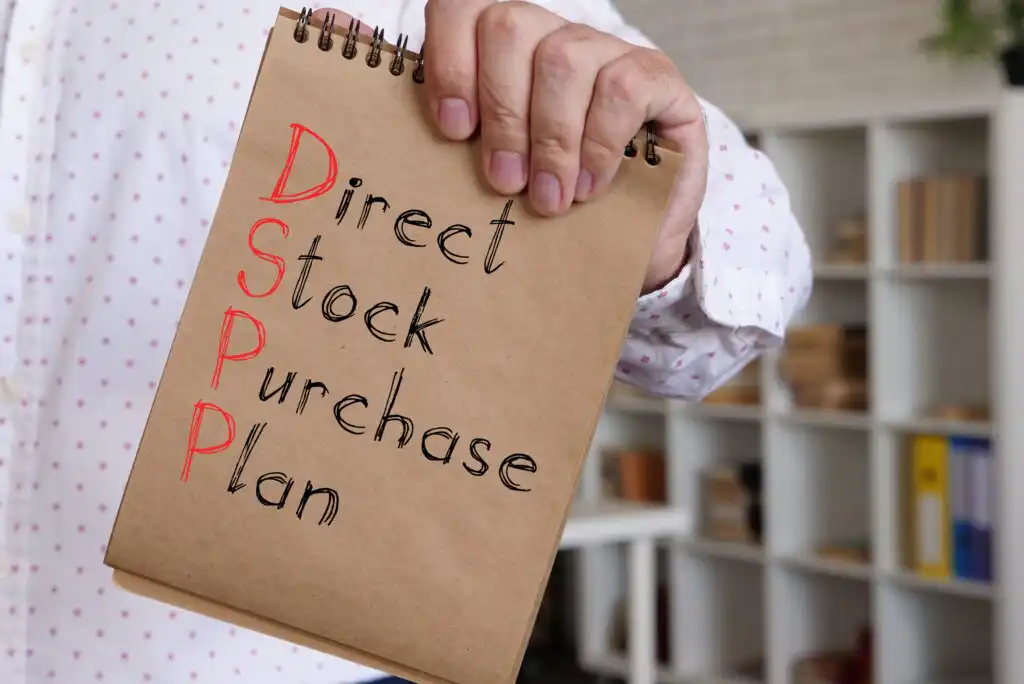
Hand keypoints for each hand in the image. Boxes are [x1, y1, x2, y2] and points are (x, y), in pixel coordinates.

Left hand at [423, 0, 707, 292]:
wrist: (629, 235)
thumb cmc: (551, 201)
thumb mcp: (497, 173)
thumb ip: (458, 146)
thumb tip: (394, 140)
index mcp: (502, 51)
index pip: (461, 8)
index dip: (449, 61)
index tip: (453, 130)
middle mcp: (553, 37)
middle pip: (509, 29)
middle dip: (501, 113)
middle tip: (504, 181)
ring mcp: (607, 51)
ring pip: (564, 59)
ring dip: (551, 140)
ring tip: (549, 200)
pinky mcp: (658, 77)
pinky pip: (621, 88)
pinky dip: (599, 144)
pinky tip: (590, 186)